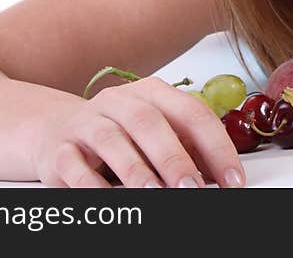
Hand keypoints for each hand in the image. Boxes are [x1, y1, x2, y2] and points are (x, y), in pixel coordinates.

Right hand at [31, 76, 244, 187]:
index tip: (233, 180)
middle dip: (174, 157)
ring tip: (155, 194)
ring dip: (136, 170)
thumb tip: (223, 178)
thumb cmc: (122, 137)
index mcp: (152, 92)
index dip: (216, 146)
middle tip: (193, 188)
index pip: (191, 112)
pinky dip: (92, 185)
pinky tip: (109, 199)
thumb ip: (190, 150)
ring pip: (111, 139)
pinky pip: (74, 164)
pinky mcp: (60, 148)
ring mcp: (87, 122)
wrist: (59, 132)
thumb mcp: (160, 136)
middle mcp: (119, 101)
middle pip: (148, 121)